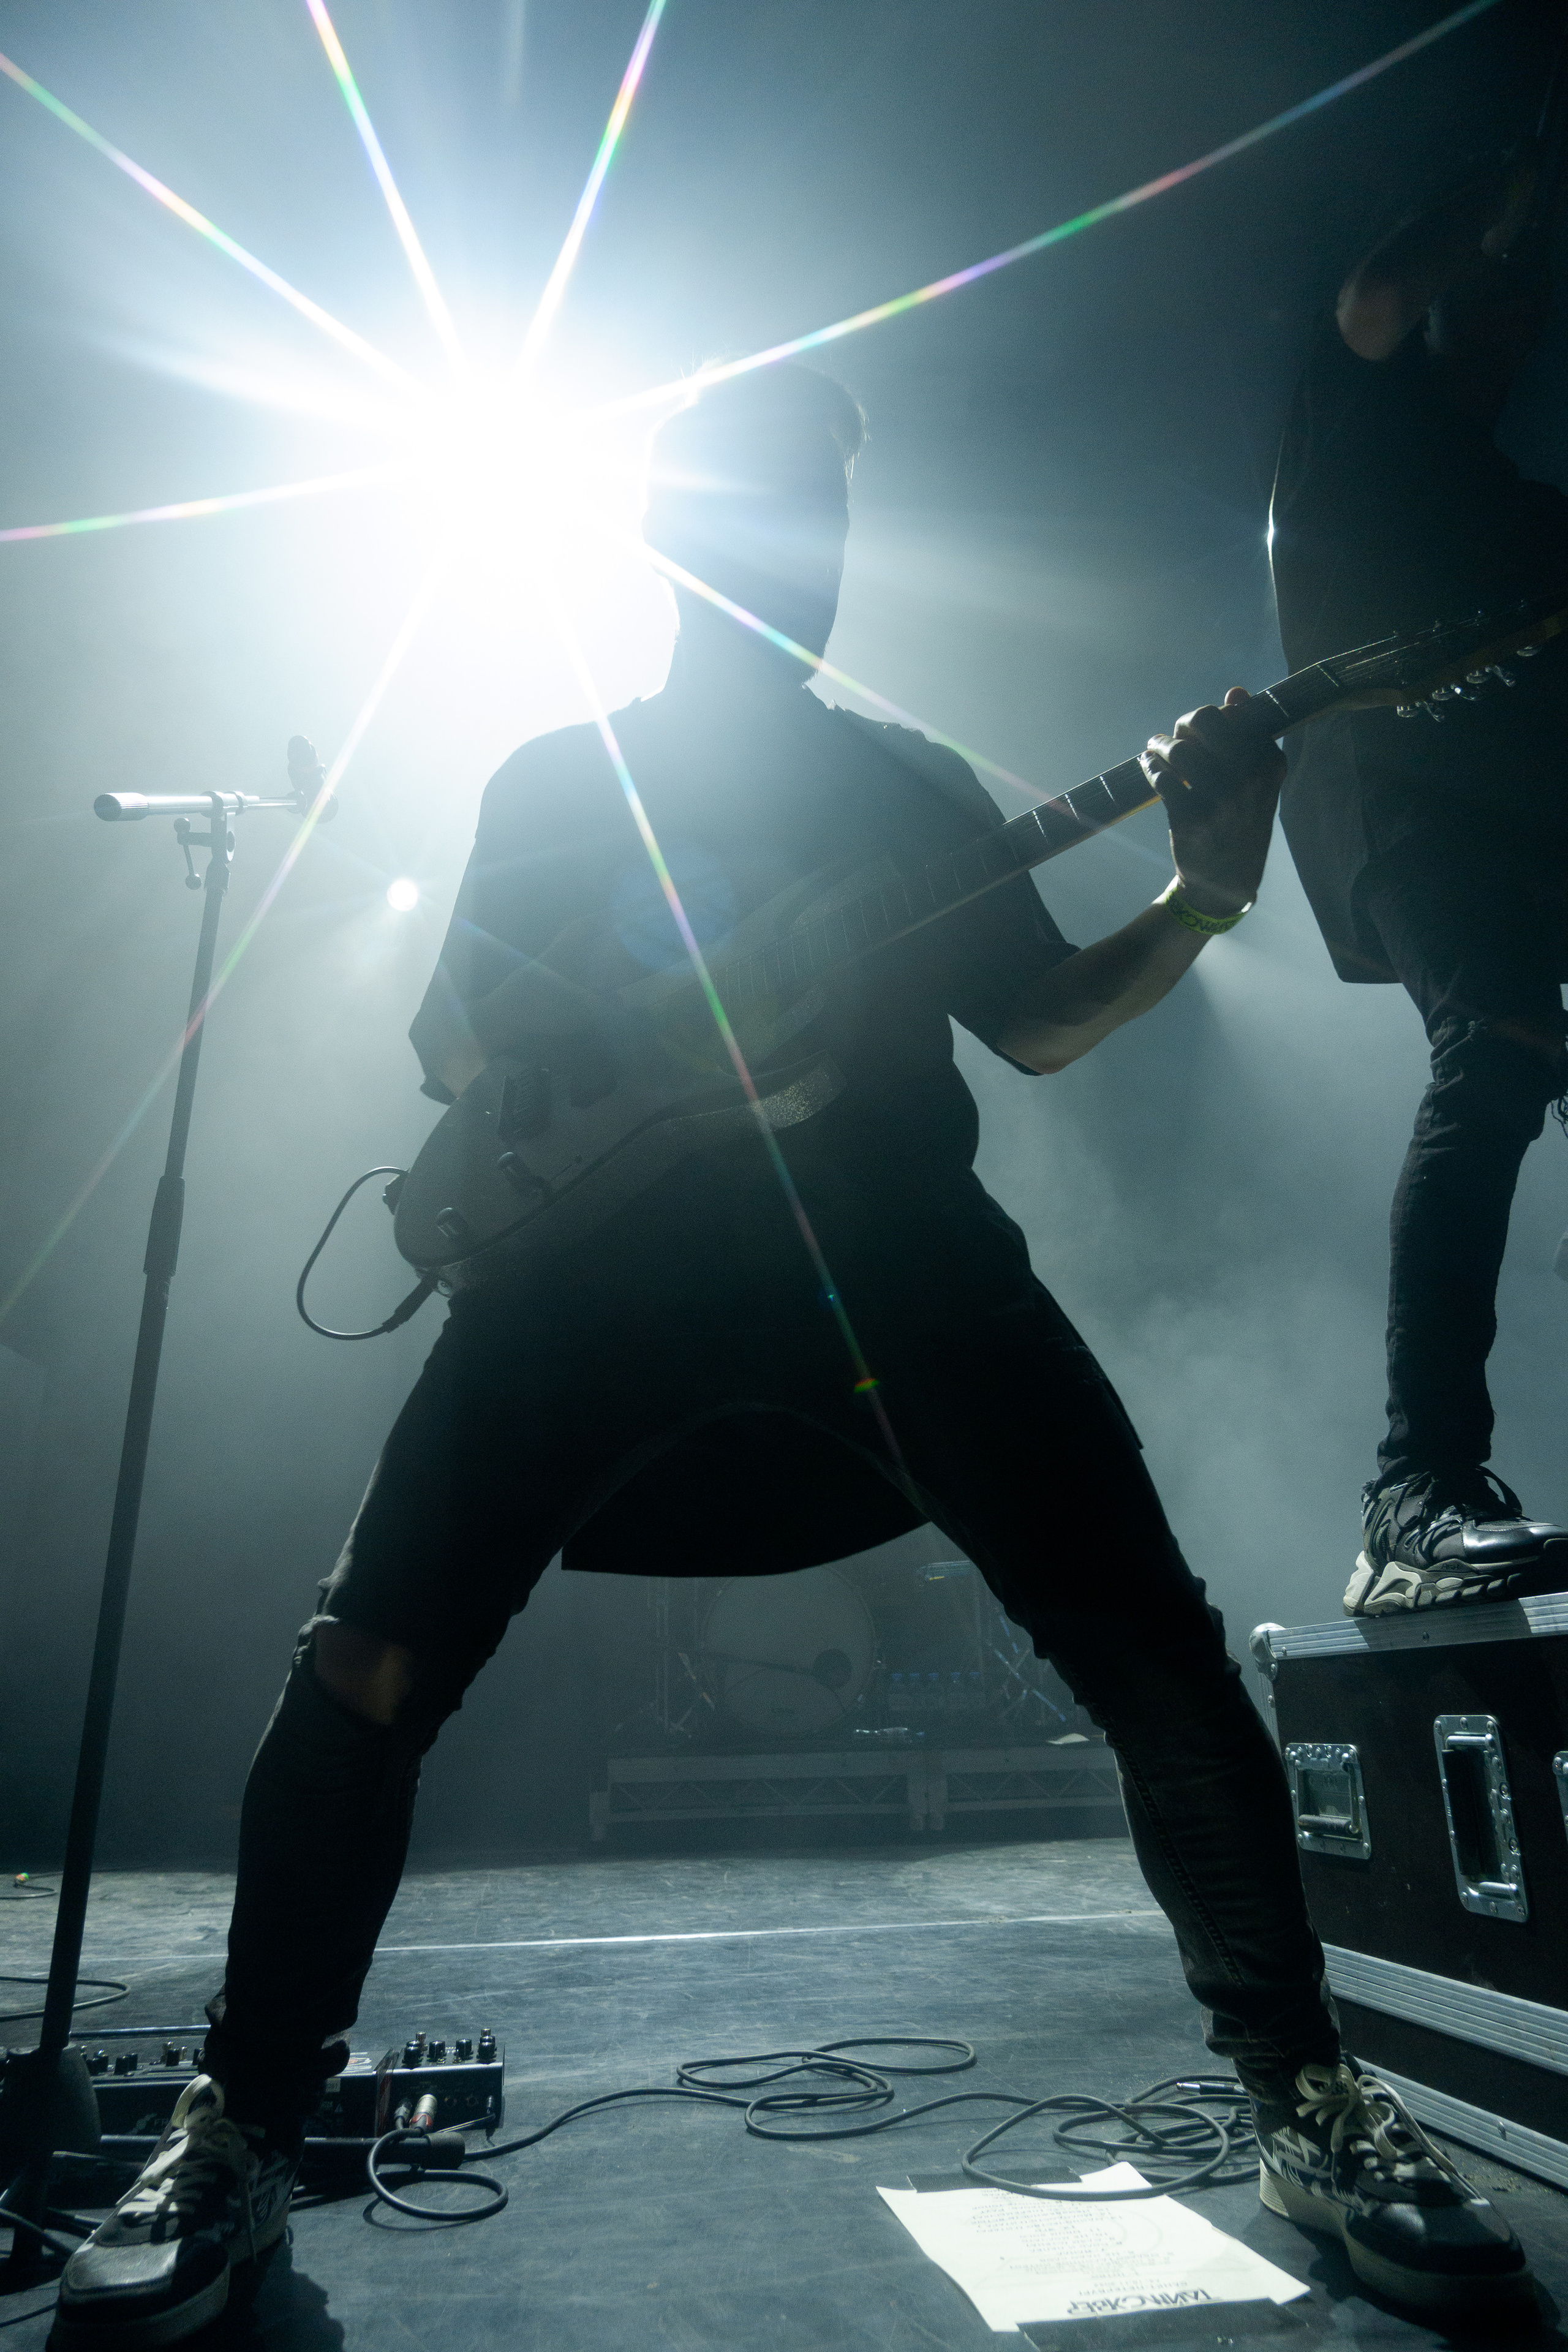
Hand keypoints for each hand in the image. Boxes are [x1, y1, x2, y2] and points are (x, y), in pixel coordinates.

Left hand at [1140, 687, 1284, 918]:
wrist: (1227, 883)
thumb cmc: (1240, 824)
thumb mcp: (1256, 782)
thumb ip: (1248, 736)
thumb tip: (1236, 692)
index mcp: (1269, 764)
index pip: (1237, 716)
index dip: (1213, 717)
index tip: (1200, 729)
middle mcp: (1249, 779)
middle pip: (1206, 720)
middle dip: (1185, 722)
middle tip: (1176, 733)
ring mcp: (1219, 799)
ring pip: (1179, 748)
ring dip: (1160, 744)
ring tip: (1155, 748)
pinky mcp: (1190, 817)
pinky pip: (1162, 777)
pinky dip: (1150, 767)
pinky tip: (1149, 766)